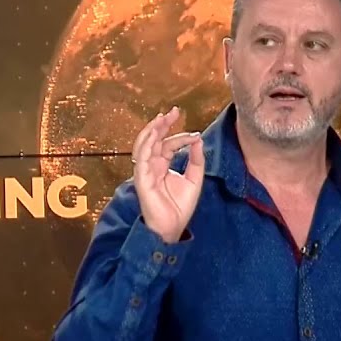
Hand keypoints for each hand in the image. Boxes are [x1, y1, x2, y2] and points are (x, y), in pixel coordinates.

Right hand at [131, 106, 204, 242]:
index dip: (181, 137)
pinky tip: (155, 134)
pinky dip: (147, 145)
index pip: (168, 145)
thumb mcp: (194, 179)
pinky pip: (141, 159)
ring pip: (144, 145)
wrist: (172, 228)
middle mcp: (152, 166)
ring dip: (152, 130)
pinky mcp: (142, 179)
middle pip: (153, 140)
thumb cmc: (179, 207)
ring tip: (162, 118)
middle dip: (162, 124)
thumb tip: (198, 141)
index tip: (195, 135)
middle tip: (173, 112)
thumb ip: (196, 160)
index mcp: (162, 165)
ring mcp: (145, 172)